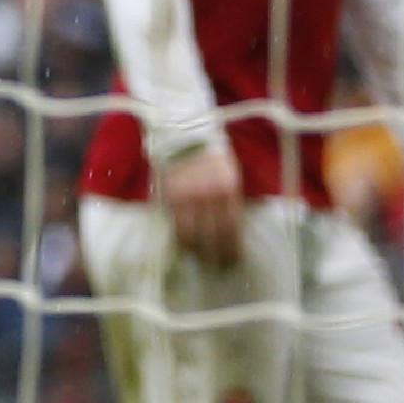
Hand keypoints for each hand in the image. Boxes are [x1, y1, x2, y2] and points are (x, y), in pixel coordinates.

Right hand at [162, 145, 246, 268]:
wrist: (184, 133)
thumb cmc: (212, 155)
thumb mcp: (230, 176)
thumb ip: (230, 201)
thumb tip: (231, 230)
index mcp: (228, 191)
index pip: (231, 230)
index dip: (232, 250)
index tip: (233, 263)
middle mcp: (208, 197)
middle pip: (213, 237)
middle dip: (216, 256)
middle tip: (218, 269)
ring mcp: (187, 197)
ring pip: (192, 235)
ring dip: (197, 252)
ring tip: (201, 261)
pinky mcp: (169, 196)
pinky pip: (176, 225)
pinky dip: (182, 239)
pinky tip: (186, 247)